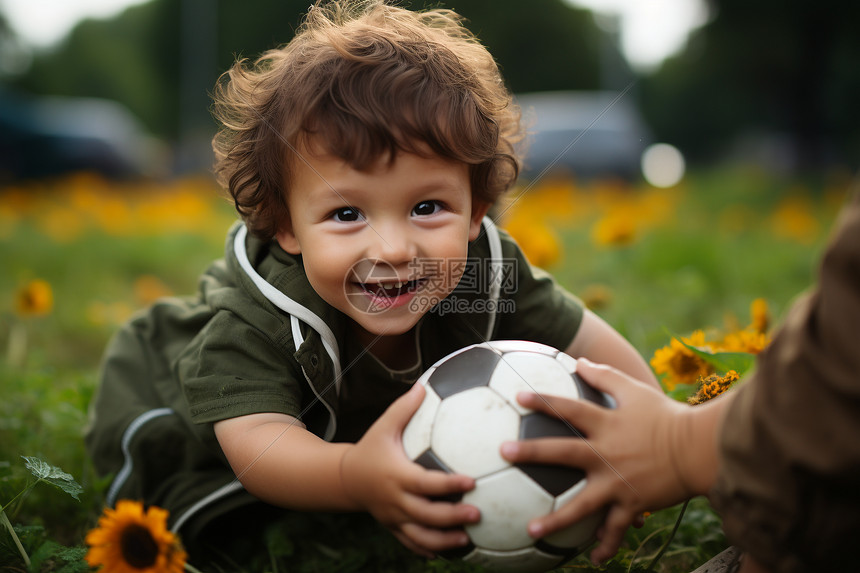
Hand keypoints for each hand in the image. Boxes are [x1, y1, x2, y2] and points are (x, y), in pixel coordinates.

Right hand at [340, 382, 479, 556]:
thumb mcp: (384, 426)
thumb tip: (423, 384)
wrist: (345, 478)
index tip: (471, 482)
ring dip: (443, 541)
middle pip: (426, 514)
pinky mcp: (393, 528)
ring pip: (419, 535)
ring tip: (467, 540)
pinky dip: (428, 550)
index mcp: (397, 475)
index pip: (426, 483)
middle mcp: (395, 500)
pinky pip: (411, 543)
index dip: (448, 484)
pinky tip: (448, 553)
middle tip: (477, 514)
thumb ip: (404, 408)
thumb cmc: (371, 448)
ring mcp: (393, 517)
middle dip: (452, 517)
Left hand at [500, 359, 702, 563]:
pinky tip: (593, 559)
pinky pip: (615, 529)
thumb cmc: (666, 416)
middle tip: (504, 452)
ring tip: (530, 531)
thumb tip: (579, 361)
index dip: (544, 401)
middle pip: (564, 452)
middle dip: (532, 452)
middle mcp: (607, 454)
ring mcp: (618, 482)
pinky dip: (606, 546)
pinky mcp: (632, 503)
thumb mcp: (636, 391)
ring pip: (582, 505)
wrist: (700, 451)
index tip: (518, 397)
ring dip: (555, 520)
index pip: (570, 408)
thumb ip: (604, 376)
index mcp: (607, 424)